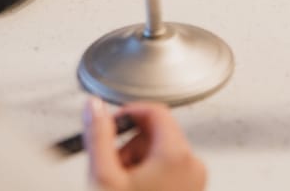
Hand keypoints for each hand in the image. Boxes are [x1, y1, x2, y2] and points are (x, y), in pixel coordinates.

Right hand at [83, 97, 205, 190]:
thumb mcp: (104, 176)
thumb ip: (98, 135)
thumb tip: (94, 106)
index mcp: (177, 155)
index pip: (155, 110)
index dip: (128, 113)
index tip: (110, 123)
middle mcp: (193, 165)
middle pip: (156, 131)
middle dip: (128, 144)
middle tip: (112, 165)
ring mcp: (195, 180)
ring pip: (160, 151)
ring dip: (136, 161)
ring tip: (122, 183)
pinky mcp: (191, 190)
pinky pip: (168, 168)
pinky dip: (148, 174)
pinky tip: (133, 188)